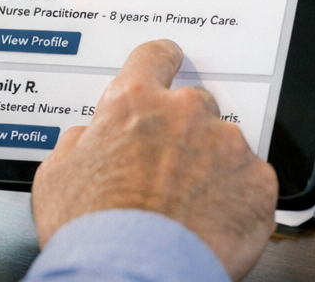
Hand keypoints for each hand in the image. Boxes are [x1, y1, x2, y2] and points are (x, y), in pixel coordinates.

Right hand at [32, 40, 276, 280]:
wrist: (133, 277)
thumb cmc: (93, 232)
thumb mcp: (57, 174)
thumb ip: (78, 140)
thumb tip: (88, 137)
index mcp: (134, 101)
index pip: (155, 55)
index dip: (161, 60)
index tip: (168, 62)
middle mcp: (184, 112)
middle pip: (192, 103)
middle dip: (183, 129)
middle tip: (166, 168)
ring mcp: (225, 145)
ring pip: (224, 143)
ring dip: (211, 164)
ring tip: (188, 206)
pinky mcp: (257, 183)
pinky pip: (251, 180)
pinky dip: (237, 197)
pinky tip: (213, 222)